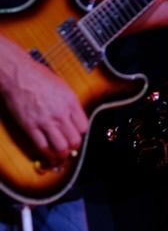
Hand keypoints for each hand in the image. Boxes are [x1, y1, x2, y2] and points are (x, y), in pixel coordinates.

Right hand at [0, 36, 88, 161]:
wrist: (19, 75)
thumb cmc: (38, 77)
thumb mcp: (63, 87)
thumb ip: (70, 103)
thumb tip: (74, 117)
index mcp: (70, 102)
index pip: (84, 127)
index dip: (81, 134)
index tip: (77, 136)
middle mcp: (60, 113)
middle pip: (74, 140)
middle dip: (73, 147)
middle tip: (70, 148)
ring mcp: (45, 121)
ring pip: (60, 147)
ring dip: (62, 154)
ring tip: (61, 155)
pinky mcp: (30, 127)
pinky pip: (42, 146)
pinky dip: (47, 154)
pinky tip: (48, 155)